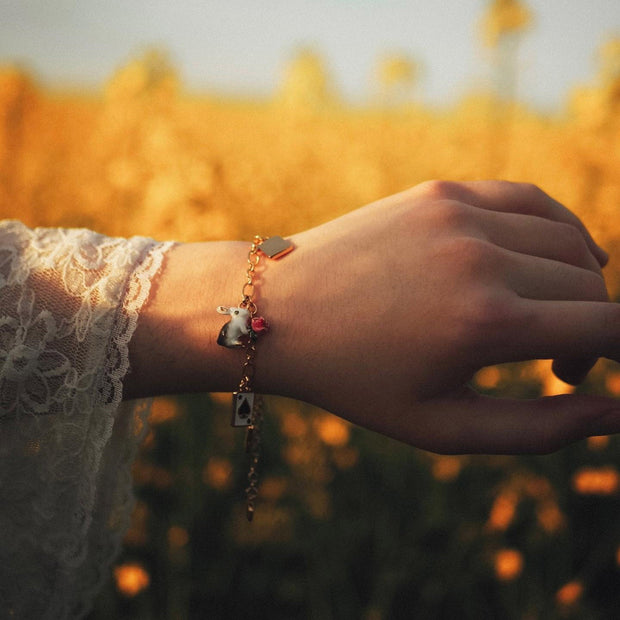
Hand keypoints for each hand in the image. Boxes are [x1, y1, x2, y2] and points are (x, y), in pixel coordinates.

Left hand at [257, 180, 619, 453]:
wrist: (281, 310)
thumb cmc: (356, 379)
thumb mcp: (441, 427)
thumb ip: (539, 430)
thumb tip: (614, 414)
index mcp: (485, 323)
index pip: (609, 327)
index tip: (596, 370)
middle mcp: (481, 258)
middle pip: (591, 285)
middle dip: (594, 329)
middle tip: (558, 364)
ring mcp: (460, 215)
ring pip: (568, 240)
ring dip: (578, 283)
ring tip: (546, 319)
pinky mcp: (442, 192)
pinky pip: (529, 200)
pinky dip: (555, 231)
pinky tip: (546, 260)